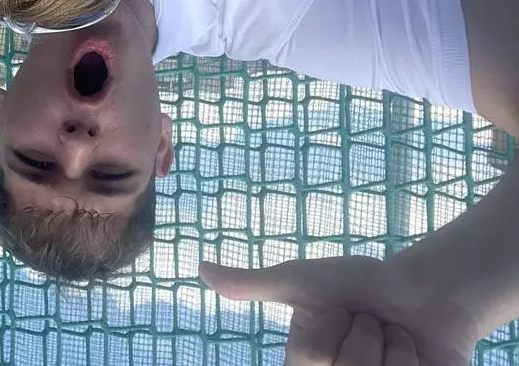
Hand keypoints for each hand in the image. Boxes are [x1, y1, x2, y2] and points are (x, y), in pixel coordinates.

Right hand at [201, 257, 477, 364]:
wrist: (423, 290)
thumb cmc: (359, 285)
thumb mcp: (301, 280)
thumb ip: (252, 282)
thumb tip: (200, 267)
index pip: (311, 358)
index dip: (332, 328)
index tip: (340, 313)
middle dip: (365, 334)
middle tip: (370, 324)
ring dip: (395, 347)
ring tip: (394, 338)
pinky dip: (417, 362)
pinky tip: (416, 356)